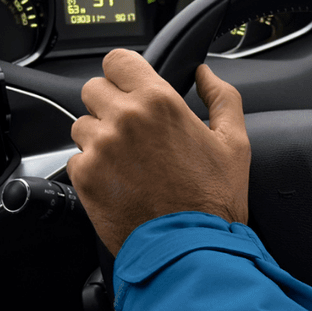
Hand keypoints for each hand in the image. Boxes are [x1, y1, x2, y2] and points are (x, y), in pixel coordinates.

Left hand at [68, 49, 250, 254]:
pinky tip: (118, 182)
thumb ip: (222, 98)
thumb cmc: (214, 201)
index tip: (129, 87)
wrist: (190, 250)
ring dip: (98, 136)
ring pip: (82, 124)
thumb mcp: (235, 143)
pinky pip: (77, 158)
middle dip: (109, 104)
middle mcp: (124, 118)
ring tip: (126, 160)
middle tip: (131, 129)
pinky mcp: (85, 176)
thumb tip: (205, 74)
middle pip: (94, 88)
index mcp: (159, 101)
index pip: (117, 60)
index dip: (123, 73)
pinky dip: (92, 168)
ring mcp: (100, 147)